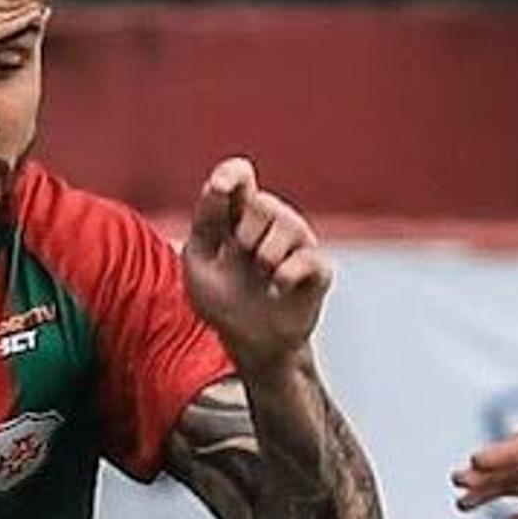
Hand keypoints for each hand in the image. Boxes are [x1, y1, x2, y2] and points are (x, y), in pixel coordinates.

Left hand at [182, 156, 330, 366]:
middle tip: (240, 258)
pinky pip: (308, 259)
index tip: (222, 185)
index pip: (239, 177)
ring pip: (288, 224)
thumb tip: (217, 185)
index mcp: (239, 214)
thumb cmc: (222, 300)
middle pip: (262, 203)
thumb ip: (205, 223)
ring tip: (261, 276)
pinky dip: (286, 276)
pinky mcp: (318, 270)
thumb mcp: (199, 262)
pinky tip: (276, 290)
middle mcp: (272, 222)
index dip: (232, 174)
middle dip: (245, 234)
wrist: (251, 344)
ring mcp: (298, 244)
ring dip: (265, 256)